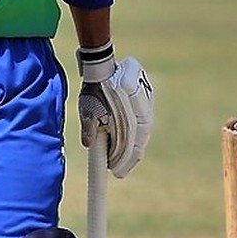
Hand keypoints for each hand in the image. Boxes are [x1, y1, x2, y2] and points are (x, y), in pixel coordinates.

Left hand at [77, 44, 153, 178]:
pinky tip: (131, 147)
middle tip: (119, 172)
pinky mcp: (148, 99)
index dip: (124, 158)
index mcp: (128, 103)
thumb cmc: (93, 87)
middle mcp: (142, 101)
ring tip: (125, 164)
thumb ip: (89, 125)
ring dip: (135, 148)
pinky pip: (145, 122)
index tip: (116, 172)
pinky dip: (138, 136)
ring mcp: (148, 100)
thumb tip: (89, 144)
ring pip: (144, 131)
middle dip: (130, 157)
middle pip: (140, 136)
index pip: (130, 137)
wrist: (102, 65)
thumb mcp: (87, 107)